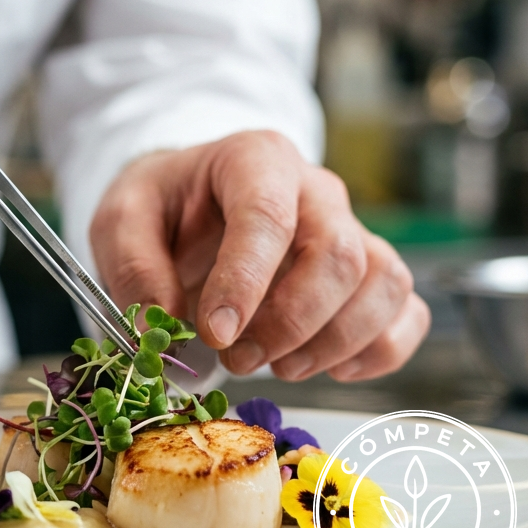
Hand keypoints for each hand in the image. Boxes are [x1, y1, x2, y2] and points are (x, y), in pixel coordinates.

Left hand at [90, 131, 429, 382]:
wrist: (190, 205)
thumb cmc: (162, 208)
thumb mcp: (120, 221)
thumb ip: (133, 268)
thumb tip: (162, 330)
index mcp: (254, 160)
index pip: (268, 215)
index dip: (246, 280)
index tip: (215, 333)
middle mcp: (315, 190)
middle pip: (339, 254)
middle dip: (290, 321)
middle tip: (238, 357)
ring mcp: (350, 229)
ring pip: (383, 282)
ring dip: (334, 341)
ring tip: (278, 366)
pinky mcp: (368, 273)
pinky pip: (407, 310)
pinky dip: (381, 350)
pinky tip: (330, 367)